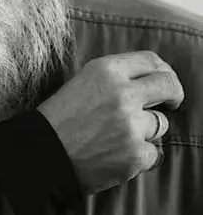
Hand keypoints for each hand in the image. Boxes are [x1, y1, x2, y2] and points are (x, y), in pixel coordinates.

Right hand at [37, 51, 183, 193]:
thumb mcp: (82, 82)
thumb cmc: (58, 118)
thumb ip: (114, 78)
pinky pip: (153, 152)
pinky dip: (139, 155)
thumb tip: (148, 80)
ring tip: (118, 136)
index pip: (151, 60)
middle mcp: (122, 93)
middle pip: (168, 85)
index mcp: (106, 71)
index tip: (163, 82)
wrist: (43, 152)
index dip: (163, 71)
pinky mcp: (136, 153)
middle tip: (169, 103)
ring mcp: (132, 125)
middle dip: (173, 95)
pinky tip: (116, 154)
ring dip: (146, 130)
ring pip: (160, 123)